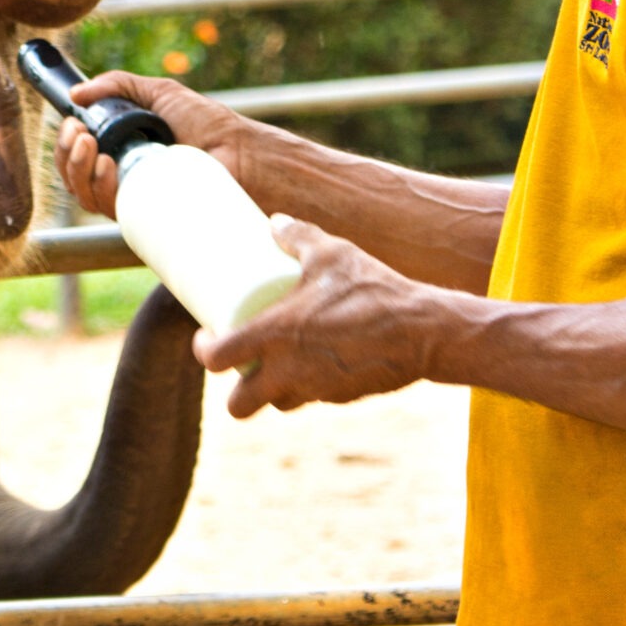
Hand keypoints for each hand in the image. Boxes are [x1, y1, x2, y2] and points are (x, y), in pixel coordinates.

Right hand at [53, 70, 256, 217]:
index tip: (71, 120)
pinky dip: (98, 188)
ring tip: (90, 144)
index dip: (66, 142)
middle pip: (73, 177)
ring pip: (84, 195)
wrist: (241, 151)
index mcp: (122, 152)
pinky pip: (109, 209)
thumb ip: (118, 85)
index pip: (77, 157)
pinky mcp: (147, 216)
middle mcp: (123, 179)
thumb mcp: (160, 93)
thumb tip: (76, 94)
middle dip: (65, 154)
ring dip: (76, 169)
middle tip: (77, 131)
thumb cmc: (207, 124)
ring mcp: (134, 200)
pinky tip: (105, 165)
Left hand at [196, 216, 457, 418]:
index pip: (215, 358)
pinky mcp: (341, 398)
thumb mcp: (331, 252)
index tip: (206, 337)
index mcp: (274, 336)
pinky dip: (308, 386)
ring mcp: (315, 389)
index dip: (204, 350)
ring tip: (275, 364)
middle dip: (234, 391)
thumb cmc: (371, 289)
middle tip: (238, 364)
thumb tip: (274, 221)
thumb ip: (299, 234)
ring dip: (271, 390)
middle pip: (238, 404)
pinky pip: (313, 398)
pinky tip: (316, 364)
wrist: (422, 330)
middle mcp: (288, 371)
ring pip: (277, 404)